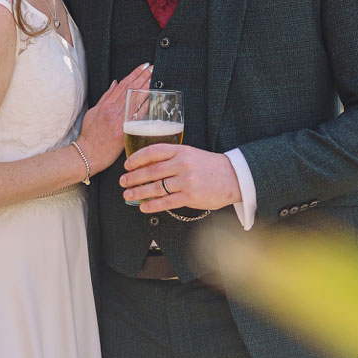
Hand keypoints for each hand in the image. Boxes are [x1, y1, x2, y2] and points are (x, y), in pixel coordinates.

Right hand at [78, 64, 153, 172]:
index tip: (143, 66)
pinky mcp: (124, 132)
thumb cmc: (90, 135)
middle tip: (152, 68)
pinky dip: (144, 107)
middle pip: (130, 90)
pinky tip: (152, 99)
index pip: (122, 85)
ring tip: (154, 77)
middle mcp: (112, 111)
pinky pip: (136, 117)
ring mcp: (118, 121)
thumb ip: (106, 97)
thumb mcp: (93, 112)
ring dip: (146, 88)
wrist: (88, 154)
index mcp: (105, 105)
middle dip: (142, 77)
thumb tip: (115, 82)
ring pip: (134, 100)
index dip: (134, 74)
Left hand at [121, 144, 241, 212]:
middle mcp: (182, 164)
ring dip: (138, 192)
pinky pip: (165, 202)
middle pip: (150, 171)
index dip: (136, 159)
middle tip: (123, 182)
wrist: (234, 177)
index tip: (127, 165)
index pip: (152, 152)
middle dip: (133, 178)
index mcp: (181, 151)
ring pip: (155, 187)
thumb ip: (172, 158)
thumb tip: (148, 167)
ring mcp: (186, 181)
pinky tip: (143, 206)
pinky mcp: (190, 196)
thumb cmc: (211, 167)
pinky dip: (151, 205)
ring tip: (128, 195)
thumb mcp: (192, 154)